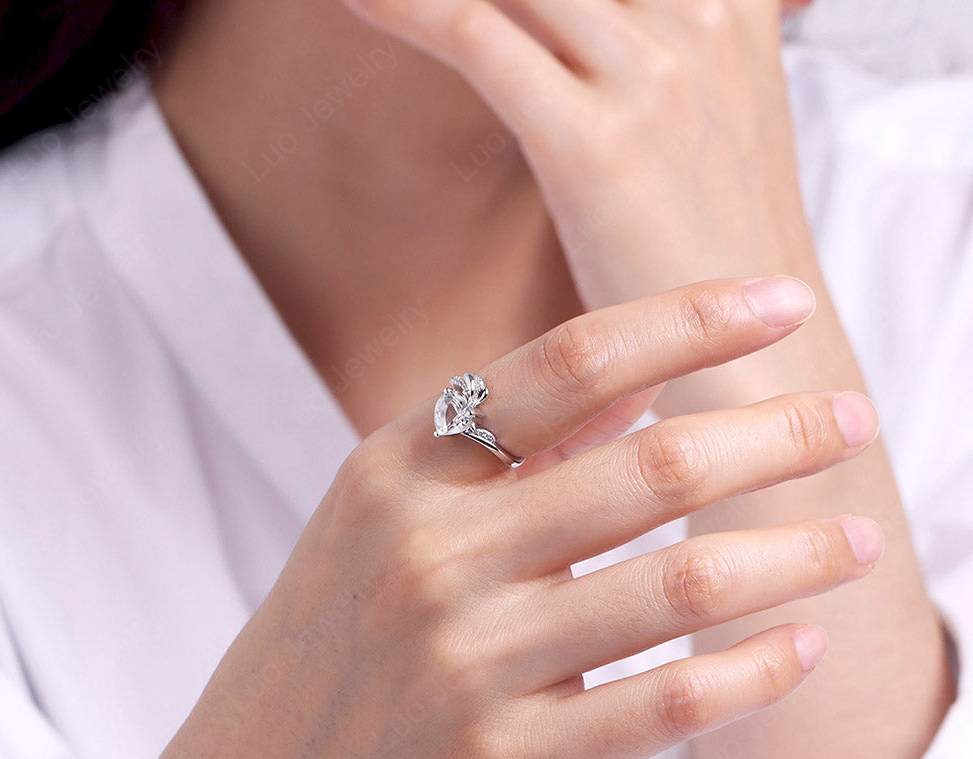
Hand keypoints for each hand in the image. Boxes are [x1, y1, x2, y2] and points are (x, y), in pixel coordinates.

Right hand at [69, 276, 881, 758]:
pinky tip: (800, 647)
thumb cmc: (340, 636)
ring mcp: (464, 664)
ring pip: (677, 585)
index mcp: (400, 469)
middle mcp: (429, 554)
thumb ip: (509, 443)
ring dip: (793, 554)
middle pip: (648, 466)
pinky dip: (753, 671)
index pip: (571, 363)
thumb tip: (644, 373)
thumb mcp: (388, 512)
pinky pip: (664, 704)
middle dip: (776, 433)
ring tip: (862, 538)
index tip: (783, 303)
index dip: (692, 320)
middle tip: (852, 419)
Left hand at [341, 0, 812, 308]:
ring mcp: (653, 75)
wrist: (763, 359)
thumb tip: (584, 46)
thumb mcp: (706, 129)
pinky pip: (478, 35)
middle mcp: (700, 15)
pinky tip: (358, 1)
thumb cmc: (712, 255)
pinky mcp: (597, 143)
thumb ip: (654, 60)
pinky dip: (404, 8)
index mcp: (730, 4)